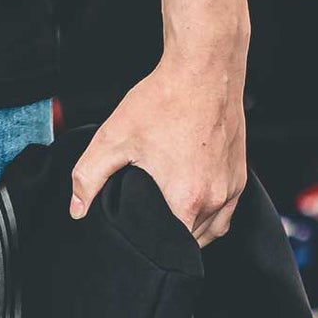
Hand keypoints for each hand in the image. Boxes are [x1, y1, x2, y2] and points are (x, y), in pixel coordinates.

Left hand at [69, 47, 247, 245]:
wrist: (204, 67)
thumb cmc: (165, 99)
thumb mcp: (115, 136)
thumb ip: (89, 176)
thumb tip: (77, 209)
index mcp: (186, 199)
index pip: (171, 250)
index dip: (151, 248)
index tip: (137, 236)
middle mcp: (216, 199)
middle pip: (191, 243)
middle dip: (168, 238)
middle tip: (146, 218)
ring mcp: (232, 187)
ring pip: (212, 230)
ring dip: (190, 228)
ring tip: (166, 211)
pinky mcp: (240, 174)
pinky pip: (226, 212)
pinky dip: (209, 213)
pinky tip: (189, 198)